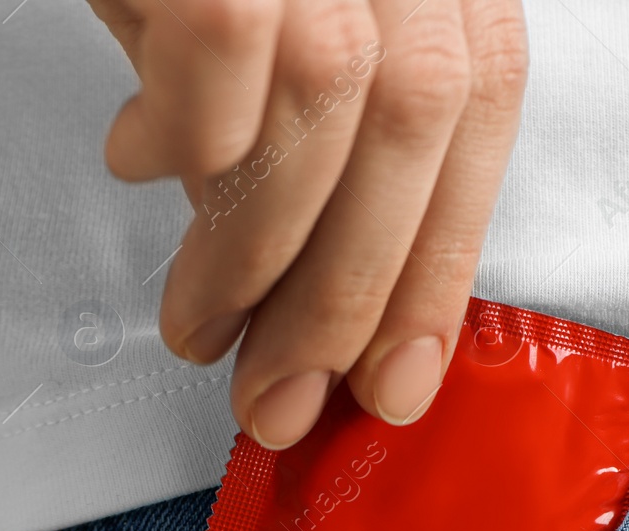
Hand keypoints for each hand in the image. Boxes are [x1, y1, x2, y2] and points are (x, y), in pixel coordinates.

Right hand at [88, 0, 527, 447]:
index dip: (443, 264)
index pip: (479, 121)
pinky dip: (192, 141)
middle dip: (349, 296)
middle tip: (286, 396)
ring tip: (206, 325)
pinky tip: (148, 165)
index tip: (400, 381)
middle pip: (418, 126)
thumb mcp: (288, 30)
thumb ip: (319, 145)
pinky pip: (225, 56)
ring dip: (260, 257)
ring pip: (327, 106)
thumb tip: (310, 293)